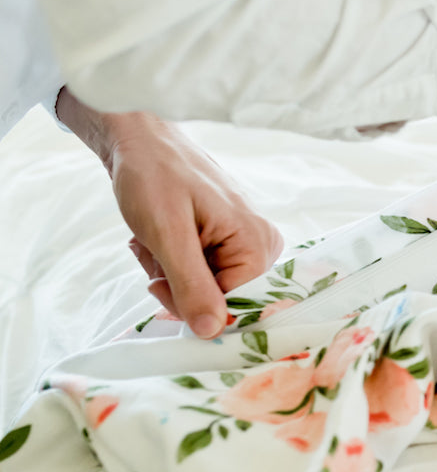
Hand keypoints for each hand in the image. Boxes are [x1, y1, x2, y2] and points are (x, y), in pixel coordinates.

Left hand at [56, 89, 281, 337]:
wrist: (139, 139)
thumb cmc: (154, 177)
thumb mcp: (168, 234)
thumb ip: (192, 285)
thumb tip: (211, 332)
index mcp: (258, 243)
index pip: (232, 305)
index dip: (189, 302)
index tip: (157, 280)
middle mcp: (263, 244)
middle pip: (221, 298)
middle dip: (178, 284)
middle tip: (153, 251)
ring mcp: (247, 241)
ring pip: (206, 287)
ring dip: (170, 272)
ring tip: (151, 240)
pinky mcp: (229, 239)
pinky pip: (202, 271)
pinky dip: (172, 261)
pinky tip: (158, 238)